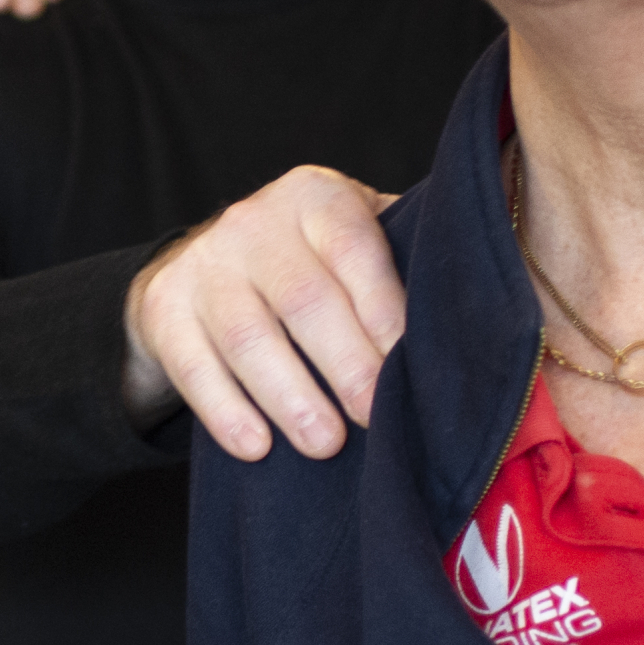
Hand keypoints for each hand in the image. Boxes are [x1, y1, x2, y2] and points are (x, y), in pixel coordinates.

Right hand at [123, 166, 403, 461]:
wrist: (203, 267)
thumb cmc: (310, 264)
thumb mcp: (353, 237)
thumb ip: (404, 261)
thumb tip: (480, 314)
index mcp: (315, 197)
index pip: (353, 250)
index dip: (383, 311)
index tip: (412, 369)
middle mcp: (253, 221)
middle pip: (304, 298)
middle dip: (346, 365)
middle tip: (377, 418)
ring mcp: (203, 264)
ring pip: (247, 336)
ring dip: (290, 397)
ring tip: (325, 444)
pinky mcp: (163, 309)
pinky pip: (194, 366)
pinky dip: (226, 411)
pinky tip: (257, 447)